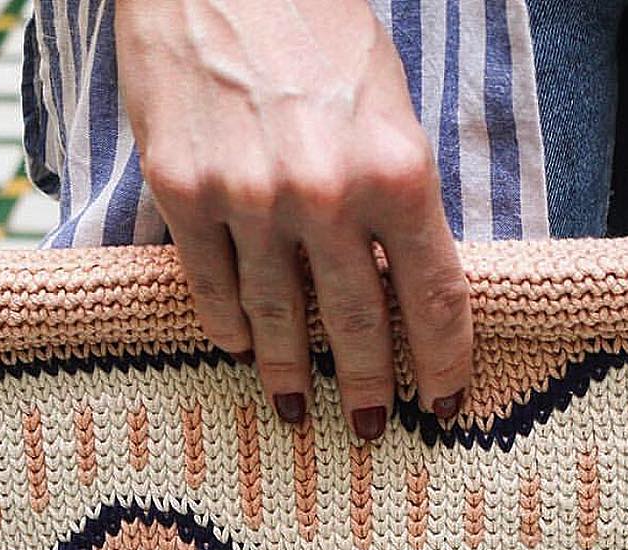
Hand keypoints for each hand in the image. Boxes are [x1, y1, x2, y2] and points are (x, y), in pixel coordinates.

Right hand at [115, 0, 473, 438]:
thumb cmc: (317, 28)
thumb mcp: (389, 107)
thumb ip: (399, 200)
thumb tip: (399, 287)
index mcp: (397, 170)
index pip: (434, 297)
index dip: (444, 362)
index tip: (446, 404)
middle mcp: (326, 194)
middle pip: (356, 326)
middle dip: (370, 389)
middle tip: (374, 430)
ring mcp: (248, 198)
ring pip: (276, 320)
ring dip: (292, 374)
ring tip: (299, 409)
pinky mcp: (181, 190)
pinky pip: (210, 286)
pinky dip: (225, 326)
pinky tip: (238, 347)